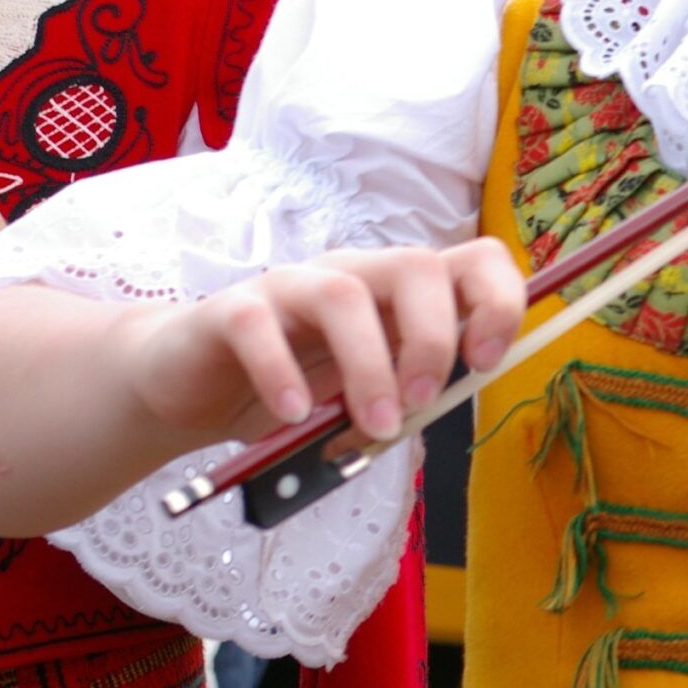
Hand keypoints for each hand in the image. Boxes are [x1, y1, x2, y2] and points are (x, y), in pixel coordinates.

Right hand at [115, 239, 527, 444]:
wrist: (189, 388)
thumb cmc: (293, 390)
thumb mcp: (365, 396)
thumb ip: (409, 392)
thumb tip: (451, 399)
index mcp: (398, 293)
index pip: (473, 261)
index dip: (497, 300)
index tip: (486, 361)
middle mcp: (352, 275)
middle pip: (416, 265)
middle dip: (432, 337)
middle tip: (421, 402)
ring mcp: (290, 287)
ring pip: (343, 295)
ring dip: (369, 367)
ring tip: (373, 427)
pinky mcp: (230, 311)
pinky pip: (259, 326)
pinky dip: (281, 373)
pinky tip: (292, 415)